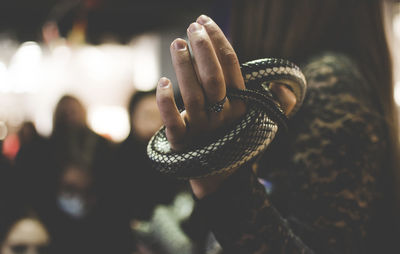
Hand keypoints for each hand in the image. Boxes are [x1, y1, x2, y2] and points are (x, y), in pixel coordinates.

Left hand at [156, 15, 295, 198]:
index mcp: (241, 106)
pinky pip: (174, 124)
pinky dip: (166, 104)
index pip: (232, 68)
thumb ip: (280, 104)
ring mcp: (203, 130)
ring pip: (194, 95)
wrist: (223, 181)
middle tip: (192, 26)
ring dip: (184, 67)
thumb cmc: (239, 143)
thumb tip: (284, 87)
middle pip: (214, 79)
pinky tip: (162, 82)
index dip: (219, 42)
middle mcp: (223, 116)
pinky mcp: (183, 144)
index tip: (206, 21)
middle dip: (204, 49)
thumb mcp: (262, 123)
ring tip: (178, 43)